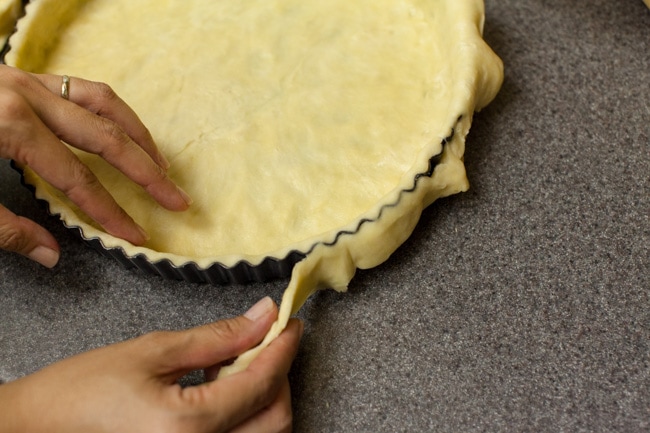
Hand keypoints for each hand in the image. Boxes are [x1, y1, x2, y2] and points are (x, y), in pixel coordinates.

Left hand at [0, 65, 191, 267]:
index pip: (76, 181)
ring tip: (161, 163)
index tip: (138, 235)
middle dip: (145, 173)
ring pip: (101, 102)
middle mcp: (26, 97)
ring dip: (137, 135)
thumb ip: (5, 229)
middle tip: (177, 199)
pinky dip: (109, 109)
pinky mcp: (20, 75)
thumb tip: (52, 255)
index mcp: (9, 127)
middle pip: (104, 139)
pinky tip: (121, 129)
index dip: (111, 213)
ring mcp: (26, 80)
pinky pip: (80, 86)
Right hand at [0, 296, 302, 432]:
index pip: (261, 383)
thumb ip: (218, 337)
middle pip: (275, 418)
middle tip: (265, 339)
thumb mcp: (153, 351)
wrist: (37, 429)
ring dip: (263, 394)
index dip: (283, 347)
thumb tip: (264, 315)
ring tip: (236, 360)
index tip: (290, 321)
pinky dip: (244, 413)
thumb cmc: (83, 389)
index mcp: (190, 427)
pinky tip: (222, 385)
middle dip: (278, 375)